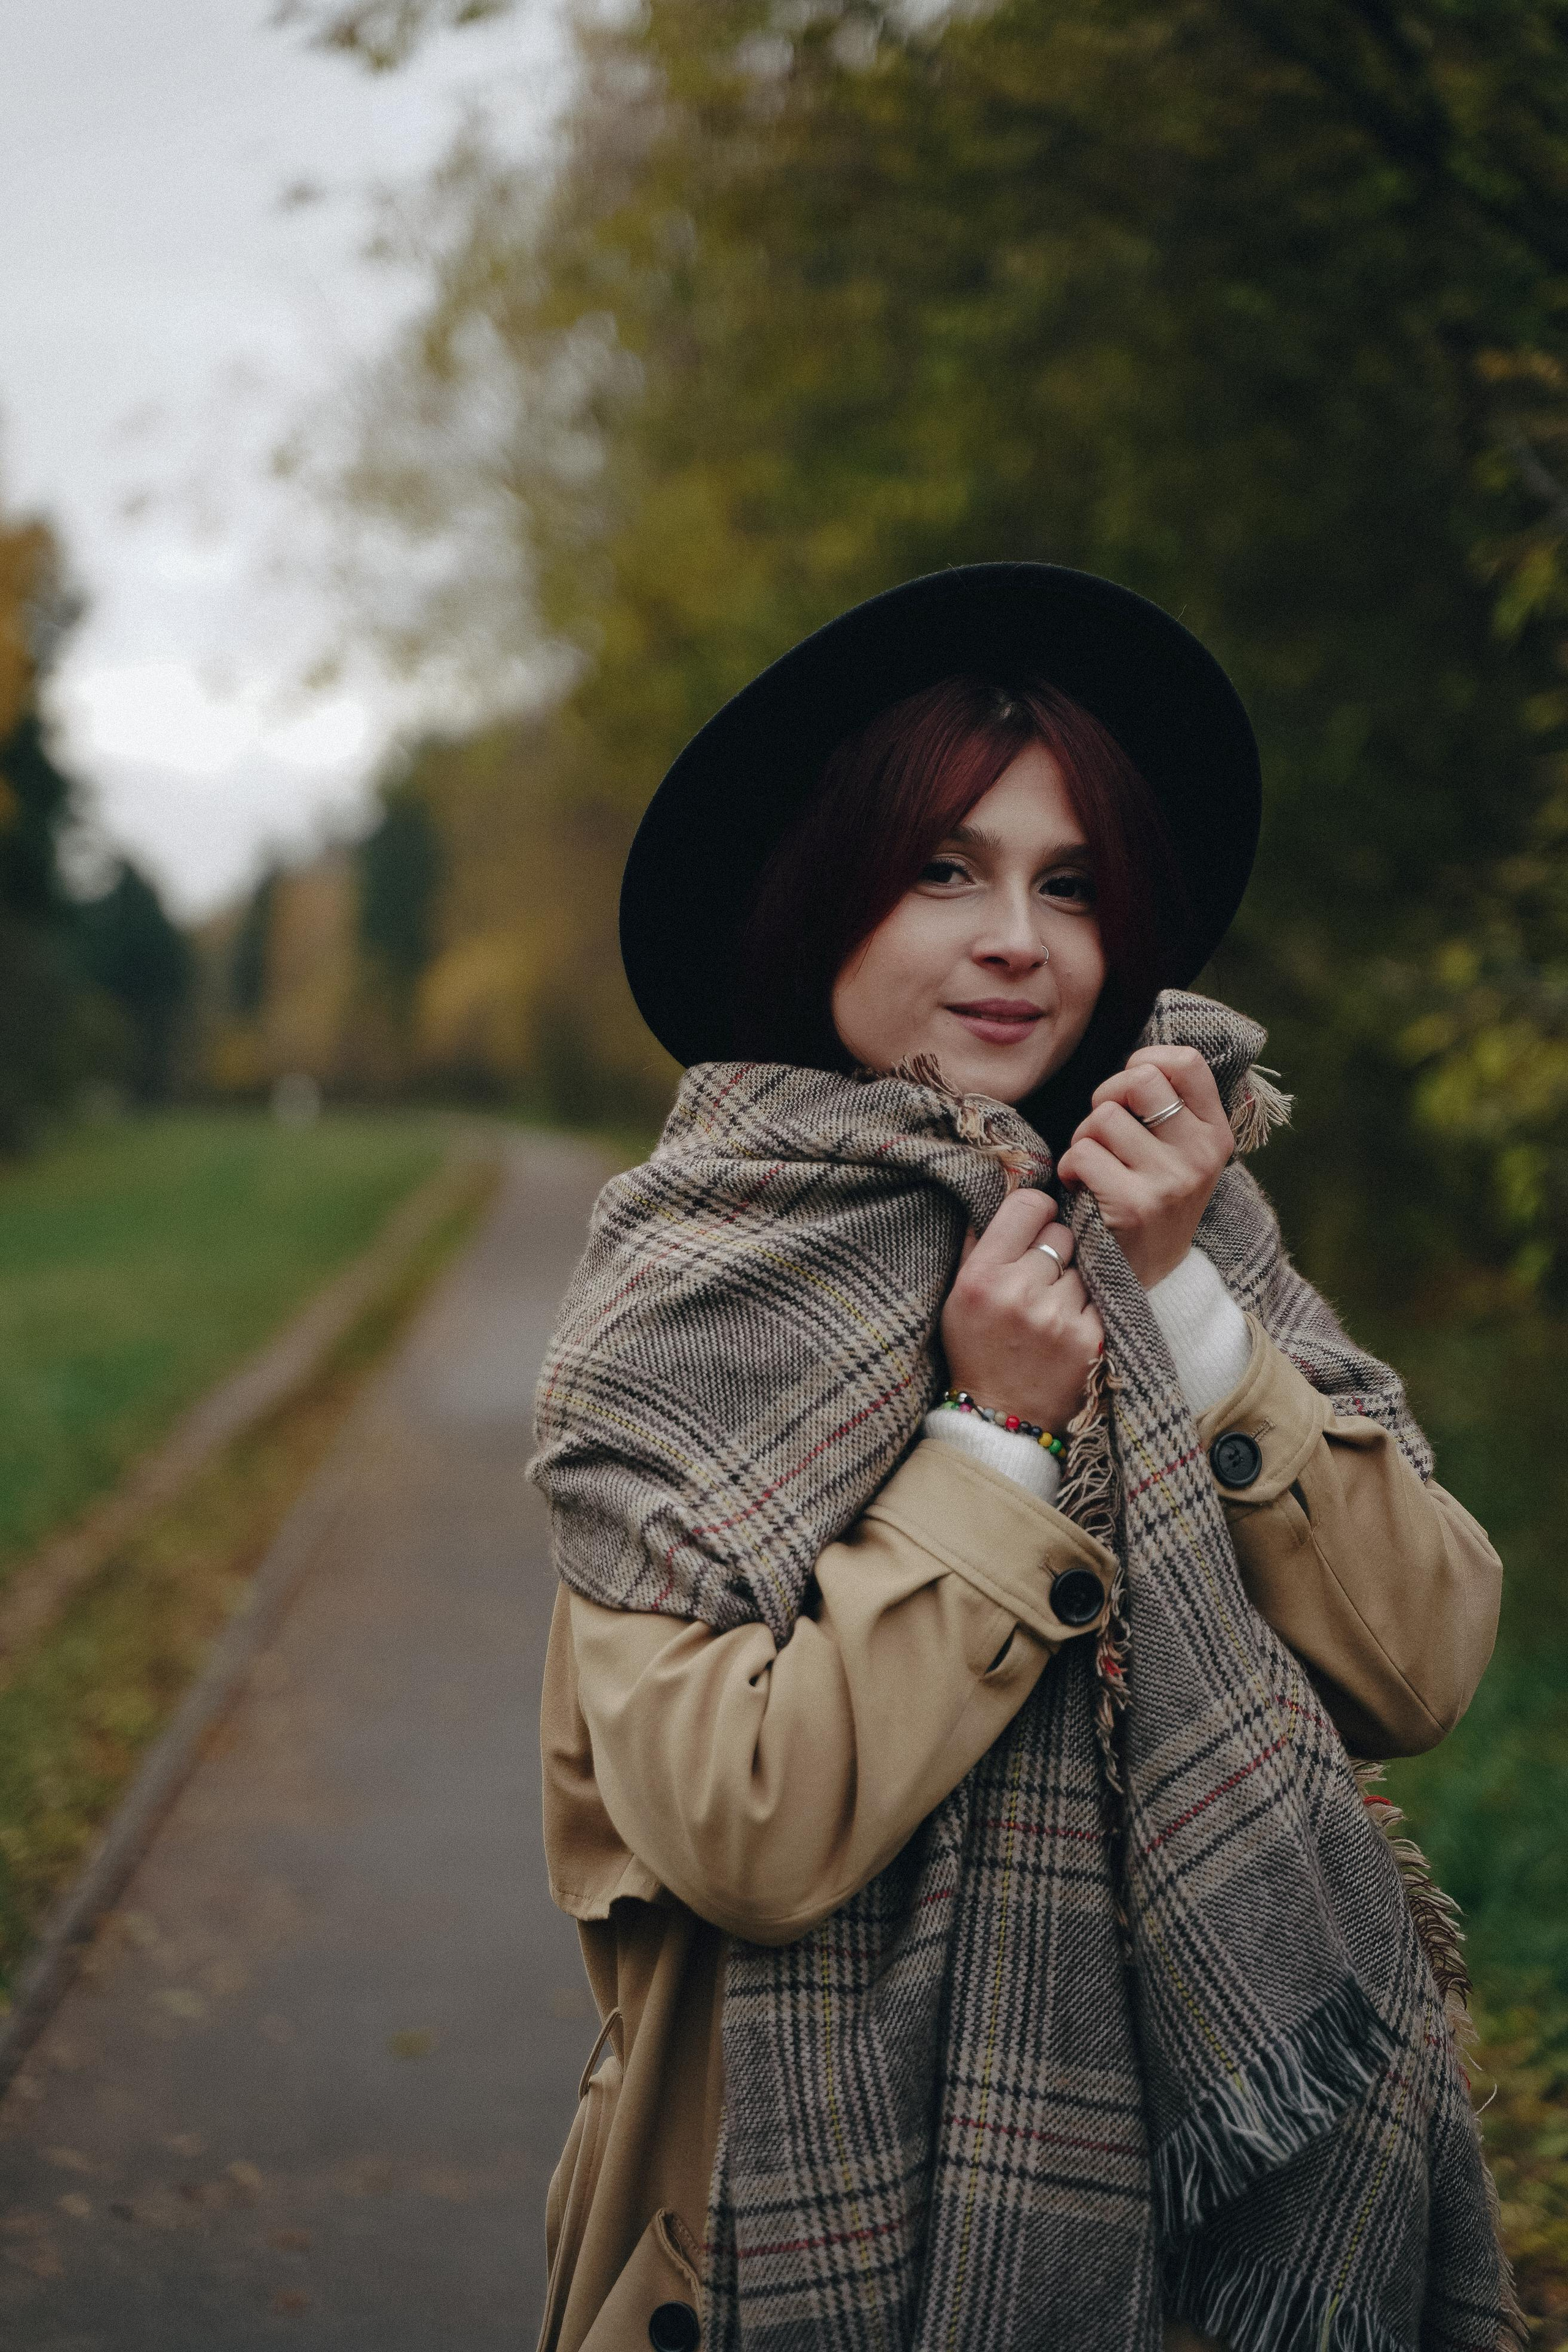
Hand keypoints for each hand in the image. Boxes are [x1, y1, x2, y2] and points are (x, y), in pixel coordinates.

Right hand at [940, 1188, 1104, 1436]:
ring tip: (1054, 1307)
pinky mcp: (1091, 1338)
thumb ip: (979, 1243)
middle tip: (1042, 1276)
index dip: (1037, 1212)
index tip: (1036, 1226)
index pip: (1029, 1206)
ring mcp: (1058, 1317)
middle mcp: (1020, 1292)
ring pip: (1086, 1265)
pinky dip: (1090, 1307)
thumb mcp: (958, 1295)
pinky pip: (1103, 1297)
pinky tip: (1070, 1325)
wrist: (1000, 1419)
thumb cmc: (976, 1350)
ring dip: (1074, 1280)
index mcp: (982, 1276)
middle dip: (1055, 1250)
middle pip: (1062, 1234)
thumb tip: (1006, 1189)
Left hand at [1055, 1044, 1232, 1288]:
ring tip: (1094, 1165)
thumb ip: (1171, 1109)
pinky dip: (1069, 1167)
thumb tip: (1139, 1057)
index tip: (1131, 1087)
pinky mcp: (1134, 1205)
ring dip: (1084, 1137)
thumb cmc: (1152, 1201)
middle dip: (1107, 1095)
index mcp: (1215, 1134)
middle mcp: (1200, 1155)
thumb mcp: (1180, 1155)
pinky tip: (1081, 1188)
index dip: (1146, 1060)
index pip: (1187, 1063)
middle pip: (1139, 1079)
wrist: (1150, 1280)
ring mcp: (1169, 1181)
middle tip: (1105, 1129)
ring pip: (1103, 1116)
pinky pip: (1082, 1153)